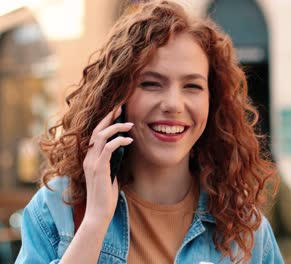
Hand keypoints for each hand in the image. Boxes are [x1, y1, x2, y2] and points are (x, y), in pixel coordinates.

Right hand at [82, 106, 133, 224]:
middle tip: (121, 107)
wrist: (98, 213)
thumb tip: (122, 150)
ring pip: (102, 136)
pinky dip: (119, 141)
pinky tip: (129, 140)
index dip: (105, 121)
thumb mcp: (110, 174)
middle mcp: (88, 158)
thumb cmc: (106, 196)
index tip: (116, 111)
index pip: (95, 134)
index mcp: (89, 158)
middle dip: (109, 117)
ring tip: (130, 124)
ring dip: (117, 127)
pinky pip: (108, 148)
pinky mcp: (99, 169)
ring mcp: (92, 163)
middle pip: (97, 130)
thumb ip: (112, 162)